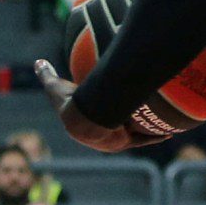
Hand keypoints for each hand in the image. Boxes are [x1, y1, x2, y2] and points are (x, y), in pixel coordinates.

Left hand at [36, 60, 168, 152]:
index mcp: (85, 123)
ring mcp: (112, 139)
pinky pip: (142, 140)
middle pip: (116, 127)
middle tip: (137, 114)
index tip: (111, 107)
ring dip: (145, 130)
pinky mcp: (123, 143)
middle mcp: (99, 134)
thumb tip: (38, 62)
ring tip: (159, 123)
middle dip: (126, 123)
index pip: (95, 118)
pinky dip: (153, 137)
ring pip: (133, 135)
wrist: (82, 119)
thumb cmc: (68, 102)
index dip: (103, 113)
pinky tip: (167, 133)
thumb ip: (47, 73)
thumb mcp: (55, 85)